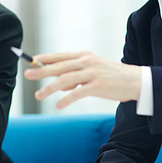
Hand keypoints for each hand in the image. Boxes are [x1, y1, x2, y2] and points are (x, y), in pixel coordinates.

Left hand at [24, 50, 140, 108]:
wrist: (134, 80)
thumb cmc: (111, 76)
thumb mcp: (93, 68)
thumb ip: (76, 73)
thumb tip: (58, 83)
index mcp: (84, 56)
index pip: (60, 56)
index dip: (45, 58)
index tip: (32, 61)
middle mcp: (86, 62)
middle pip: (59, 66)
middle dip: (42, 70)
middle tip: (27, 74)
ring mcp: (92, 73)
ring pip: (65, 79)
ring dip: (50, 87)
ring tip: (39, 95)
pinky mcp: (98, 86)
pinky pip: (77, 93)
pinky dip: (66, 100)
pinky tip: (58, 106)